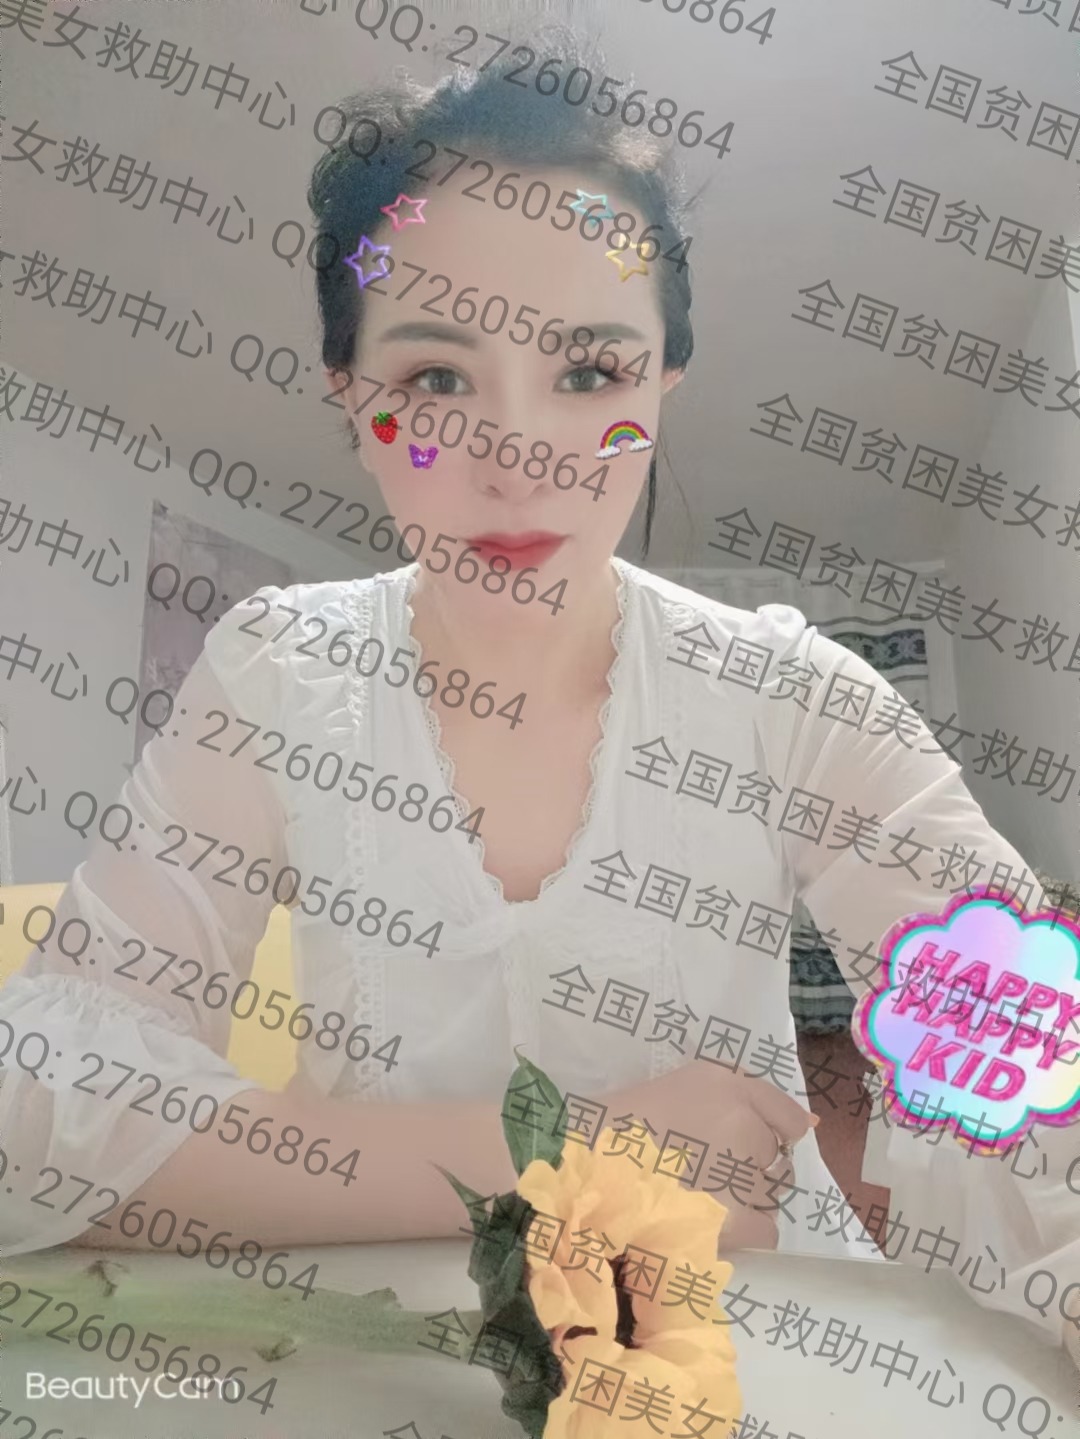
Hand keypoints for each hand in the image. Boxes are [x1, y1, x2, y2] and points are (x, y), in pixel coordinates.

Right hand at [611, 1060, 817, 1252]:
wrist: (586, 1172)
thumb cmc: (617, 1126)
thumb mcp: (673, 1088)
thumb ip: (729, 1097)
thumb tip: (807, 1126)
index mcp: (726, 1084)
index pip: (785, 1113)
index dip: (769, 1129)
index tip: (741, 1140)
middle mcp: (746, 1124)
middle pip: (777, 1154)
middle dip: (753, 1162)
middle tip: (707, 1169)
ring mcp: (746, 1173)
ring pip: (773, 1190)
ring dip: (748, 1195)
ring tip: (703, 1197)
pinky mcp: (737, 1221)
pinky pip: (768, 1229)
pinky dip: (749, 1230)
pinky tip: (714, 1222)